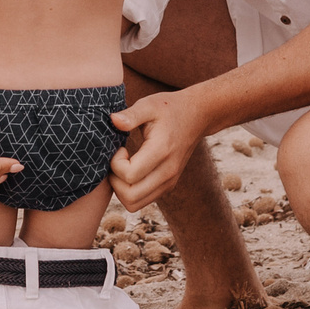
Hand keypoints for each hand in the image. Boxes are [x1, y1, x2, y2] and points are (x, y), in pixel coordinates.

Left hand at [107, 87, 213, 210]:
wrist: (197, 116)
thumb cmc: (169, 108)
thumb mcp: (149, 104)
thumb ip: (131, 114)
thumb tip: (112, 120)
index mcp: (162, 151)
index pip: (130, 175)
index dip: (115, 164)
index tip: (120, 148)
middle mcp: (168, 172)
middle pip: (130, 197)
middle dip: (114, 181)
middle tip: (117, 161)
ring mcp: (169, 181)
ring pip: (135, 204)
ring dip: (120, 189)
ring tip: (122, 167)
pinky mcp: (168, 185)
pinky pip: (142, 200)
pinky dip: (129, 191)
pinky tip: (131, 170)